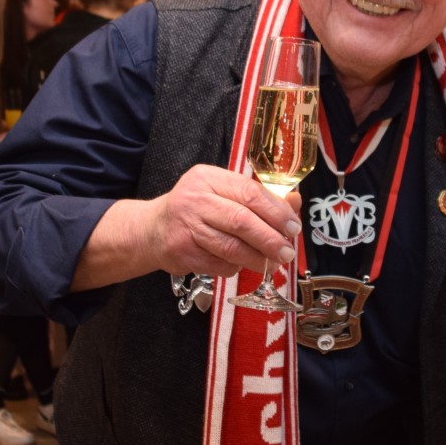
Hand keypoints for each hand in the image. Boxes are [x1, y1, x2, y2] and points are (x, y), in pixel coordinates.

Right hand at [144, 164, 302, 279]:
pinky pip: (219, 264)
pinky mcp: (182, 253)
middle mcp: (194, 199)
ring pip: (231, 247)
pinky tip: (241, 264)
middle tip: (287, 251)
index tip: (293, 226)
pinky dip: (236, 267)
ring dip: (257, 258)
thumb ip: (257, 197)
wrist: (151, 230)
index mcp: (208, 178)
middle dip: (270, 239)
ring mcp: (186, 227)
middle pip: (241, 221)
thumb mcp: (222, 193)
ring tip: (272, 263)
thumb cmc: (195, 210)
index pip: (249, 192)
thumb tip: (294, 203)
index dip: (276, 211)